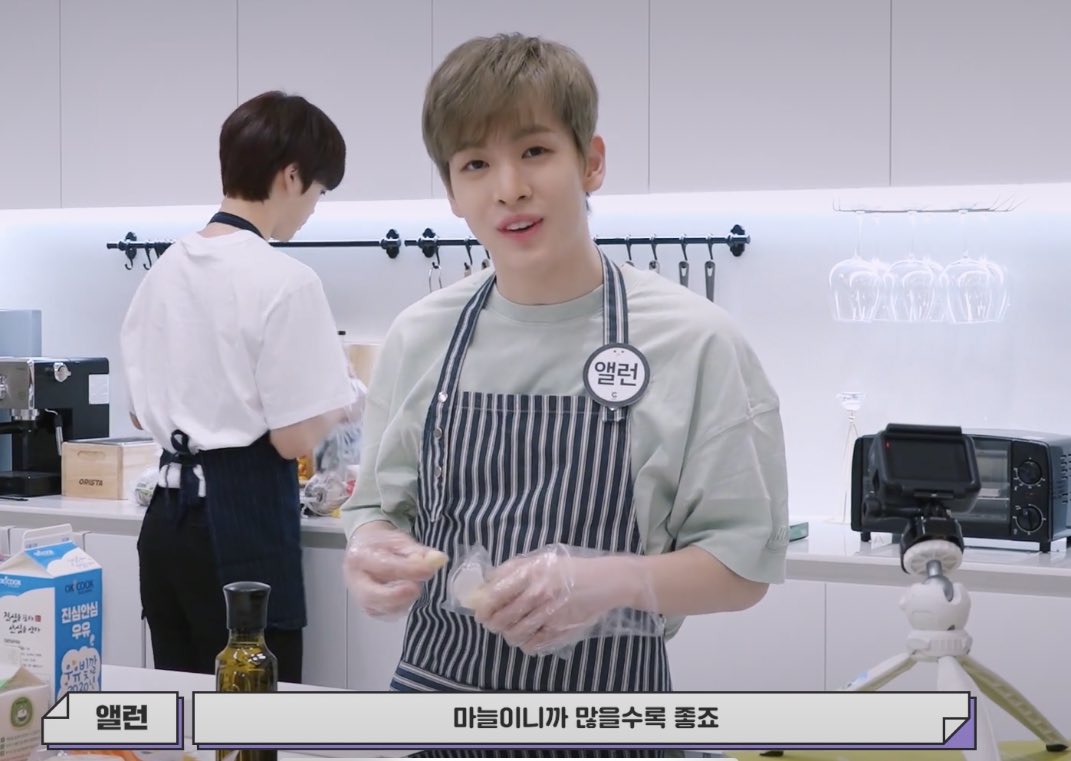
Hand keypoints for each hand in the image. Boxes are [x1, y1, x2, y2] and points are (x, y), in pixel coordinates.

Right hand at [344, 521, 447, 619]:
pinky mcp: (368, 609)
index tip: (429, 570)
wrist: (362, 550)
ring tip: (413, 584)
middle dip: (400, 594)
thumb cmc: (381, 544)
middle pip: (376, 595)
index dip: (410, 571)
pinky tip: (406, 594)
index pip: (386, 567)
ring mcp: (360, 598)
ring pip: (383, 608)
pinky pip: (387, 614)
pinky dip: (401, 606)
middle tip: (417, 587)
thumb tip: (439, 559)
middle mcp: (355, 581)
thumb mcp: (399, 540)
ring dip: (404, 600)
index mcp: (360, 557)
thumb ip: (419, 551)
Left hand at [470, 545, 645, 655]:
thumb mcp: (540, 560)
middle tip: (492, 622)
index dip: (481, 607)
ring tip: (510, 628)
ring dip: (507, 634)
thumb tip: (486, 583)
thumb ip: (512, 569)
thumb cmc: (570, 569)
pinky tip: (527, 636)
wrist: (605, 581)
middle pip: (500, 619)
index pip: (494, 596)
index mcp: (530, 574)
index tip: (479, 611)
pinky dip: (524, 643)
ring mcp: (548, 616)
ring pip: (513, 635)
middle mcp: (537, 595)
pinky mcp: (559, 631)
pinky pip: (532, 645)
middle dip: (491, 623)